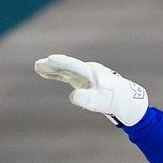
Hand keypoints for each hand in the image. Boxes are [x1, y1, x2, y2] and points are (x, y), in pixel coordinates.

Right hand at [33, 54, 148, 126]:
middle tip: (38, 65)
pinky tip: (45, 73)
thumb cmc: (114, 100)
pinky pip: (66, 75)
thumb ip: (88, 99)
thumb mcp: (101, 102)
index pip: (75, 66)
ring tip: (37, 67)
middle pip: (67, 66)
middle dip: (53, 65)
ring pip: (65, 69)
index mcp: (93, 73)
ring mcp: (84, 75)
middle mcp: (87, 70)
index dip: (63, 63)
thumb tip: (73, 96)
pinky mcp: (82, 80)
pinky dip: (56, 74)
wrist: (125, 100)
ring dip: (52, 69)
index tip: (51, 59)